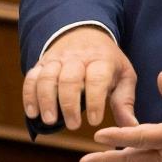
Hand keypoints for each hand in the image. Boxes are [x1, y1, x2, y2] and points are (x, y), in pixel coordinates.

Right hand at [22, 25, 137, 129]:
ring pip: (47, 77)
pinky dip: (29, 95)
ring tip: (50, 121)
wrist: (84, 32)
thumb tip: (132, 128)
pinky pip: (31, 77)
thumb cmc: (107, 61)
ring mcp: (57, 60)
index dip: (95, 100)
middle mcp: (77, 58)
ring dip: (46, 100)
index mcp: (102, 60)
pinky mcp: (42, 63)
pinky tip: (32, 113)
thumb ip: (125, 102)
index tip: (95, 121)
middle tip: (73, 125)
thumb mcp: (124, 75)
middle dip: (69, 103)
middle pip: (69, 79)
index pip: (97, 78)